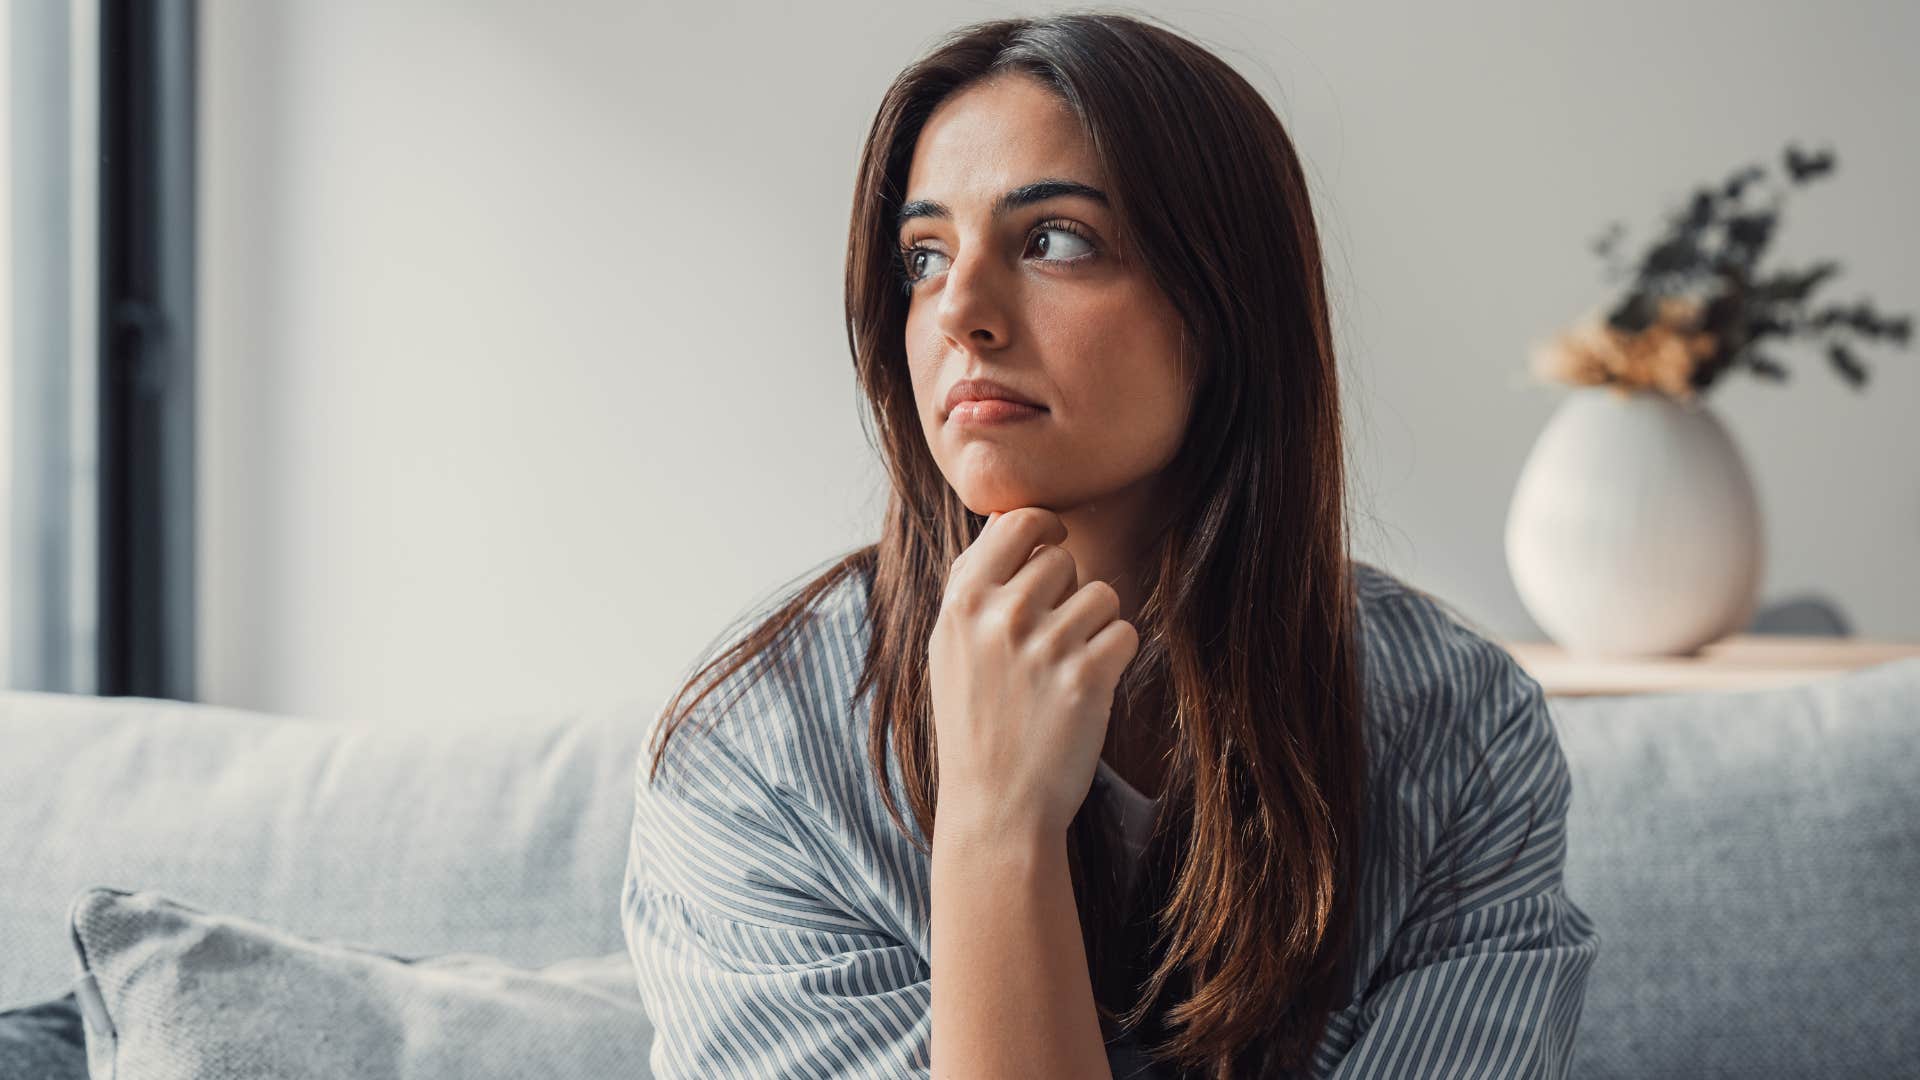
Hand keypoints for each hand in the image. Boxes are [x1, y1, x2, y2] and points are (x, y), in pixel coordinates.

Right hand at [929, 506, 1140, 839]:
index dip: (1044, 529)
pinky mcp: (1087, 678)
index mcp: (962, 602)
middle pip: (1064, 560)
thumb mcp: (949, 647)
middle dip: (1067, 592)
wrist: (995, 806)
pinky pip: (1125, 633)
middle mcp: (1001, 617)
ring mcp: (1044, 647)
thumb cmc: (973, 722)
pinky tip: (1087, 689)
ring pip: (1102, 594)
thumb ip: (974, 583)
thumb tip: (1008, 520)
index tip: (1052, 546)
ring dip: (1095, 627)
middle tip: (1049, 641)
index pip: (1018, 521)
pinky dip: (1115, 658)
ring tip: (1066, 669)